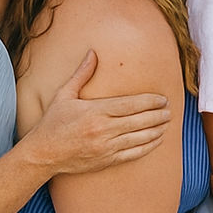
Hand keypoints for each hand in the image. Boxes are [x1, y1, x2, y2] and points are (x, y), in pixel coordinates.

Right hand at [21, 50, 171, 175]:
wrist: (43, 154)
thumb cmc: (53, 123)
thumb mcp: (64, 95)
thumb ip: (82, 74)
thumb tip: (93, 52)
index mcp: (95, 111)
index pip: (131, 105)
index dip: (150, 101)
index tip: (162, 99)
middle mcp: (103, 130)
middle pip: (140, 121)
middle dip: (158, 115)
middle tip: (169, 110)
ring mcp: (106, 147)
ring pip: (140, 138)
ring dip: (157, 130)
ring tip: (167, 123)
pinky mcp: (106, 160)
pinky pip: (133, 154)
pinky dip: (148, 147)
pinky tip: (157, 140)